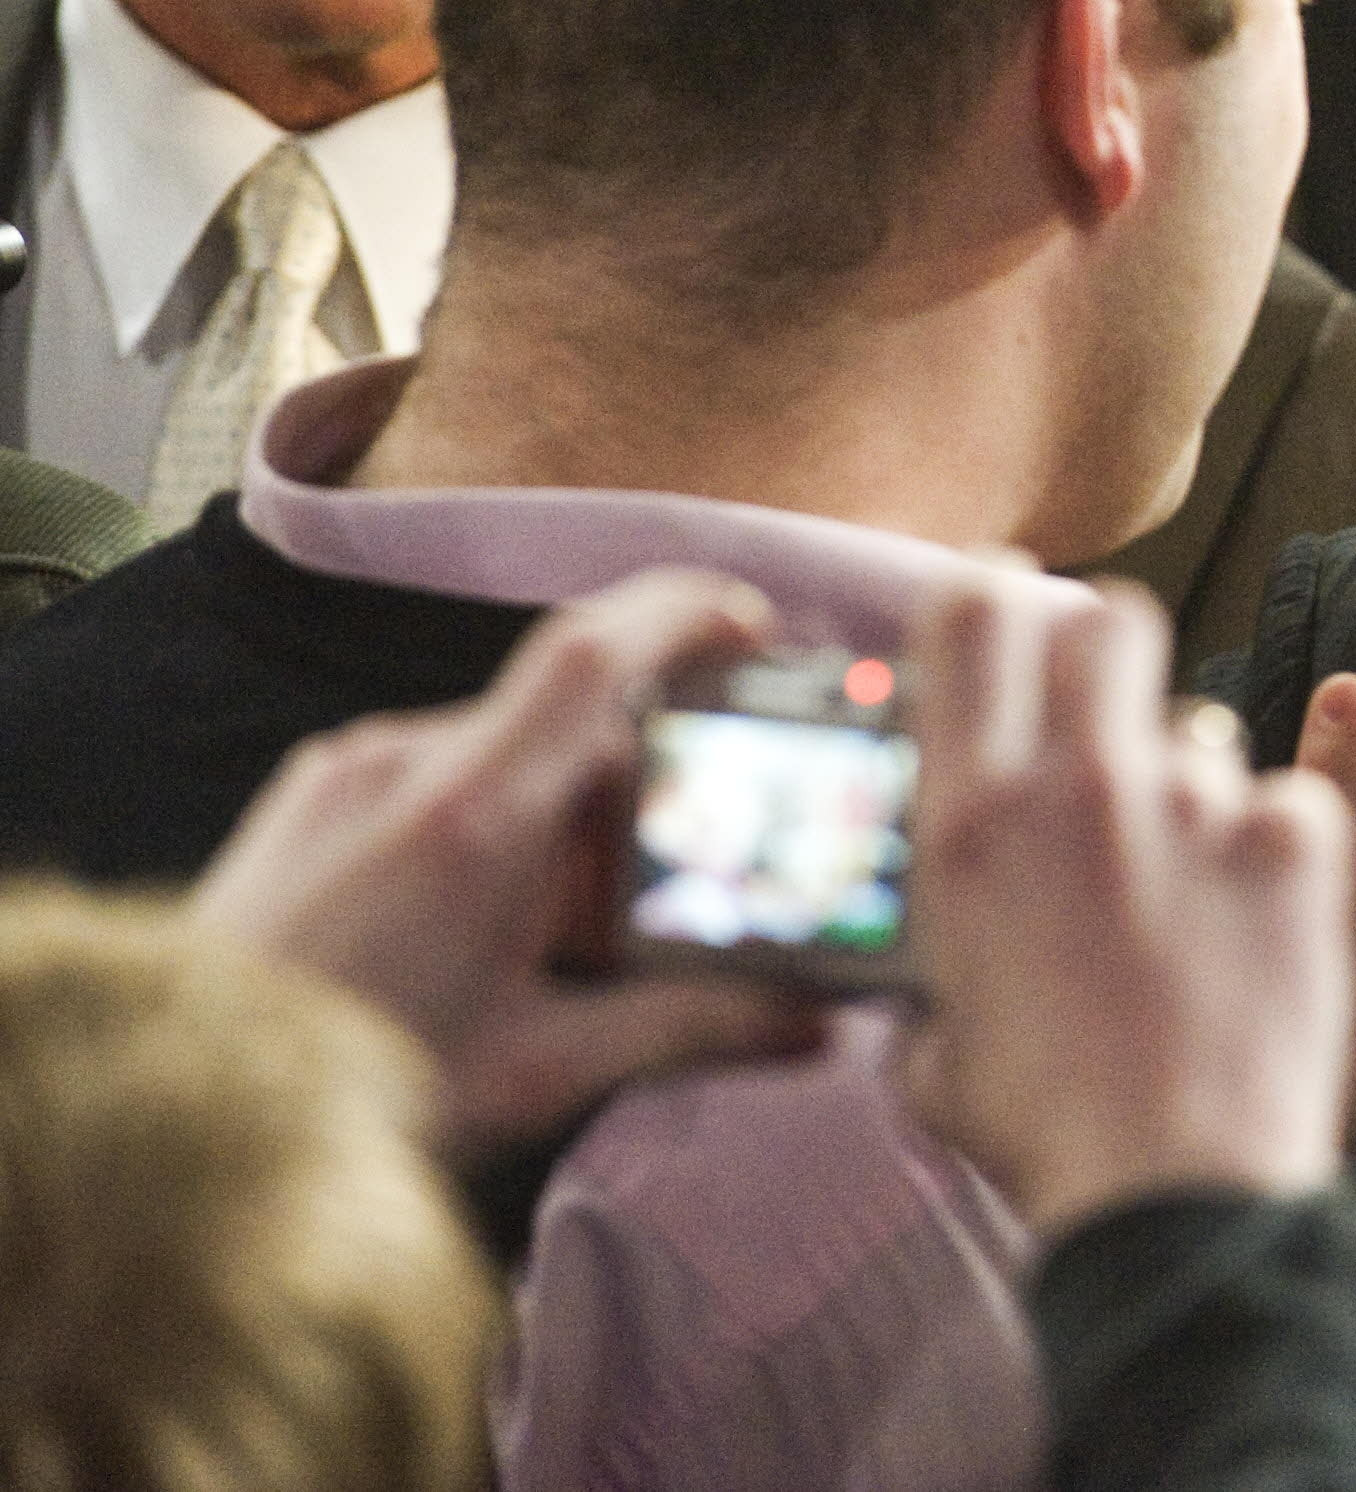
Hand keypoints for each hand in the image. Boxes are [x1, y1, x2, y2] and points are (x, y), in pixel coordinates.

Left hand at [187, 567, 826, 1159]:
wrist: (163, 1121)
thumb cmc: (347, 1098)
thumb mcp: (538, 1070)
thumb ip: (689, 1028)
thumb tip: (812, 1020)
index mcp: (472, 822)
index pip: (592, 654)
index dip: (684, 613)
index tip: (756, 624)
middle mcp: (406, 767)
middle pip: (569, 714)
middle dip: (645, 770)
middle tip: (688, 854)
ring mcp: (348, 771)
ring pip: (504, 746)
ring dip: (564, 806)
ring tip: (571, 927)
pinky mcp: (312, 792)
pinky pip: (438, 769)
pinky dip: (496, 816)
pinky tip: (491, 921)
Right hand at [904, 577, 1355, 1232]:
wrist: (1178, 1197)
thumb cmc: (1046, 1137)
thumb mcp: (937, 1046)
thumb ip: (938, 966)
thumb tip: (939, 956)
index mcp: (973, 822)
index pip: (974, 616)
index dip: (993, 597)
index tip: (1006, 615)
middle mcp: (1082, 786)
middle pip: (1108, 617)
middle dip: (1108, 651)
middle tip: (1112, 718)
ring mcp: (1200, 803)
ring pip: (1205, 730)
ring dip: (1194, 794)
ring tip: (1192, 902)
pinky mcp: (1297, 839)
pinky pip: (1290, 800)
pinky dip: (1278, 851)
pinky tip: (1262, 931)